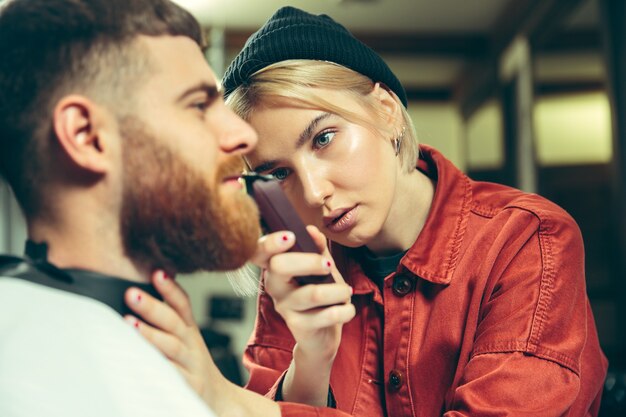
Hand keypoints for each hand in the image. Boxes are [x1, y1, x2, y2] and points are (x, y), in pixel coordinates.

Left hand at [124, 271, 217, 404]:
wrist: (218, 396)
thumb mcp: (185, 338)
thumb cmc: (192, 364)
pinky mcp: (188, 386)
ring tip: (129, 324)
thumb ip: (168, 317)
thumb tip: (143, 291)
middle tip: (131, 294)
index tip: (157, 272)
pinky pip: (170, 376)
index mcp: (189, 330)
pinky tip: (136, 361)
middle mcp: (191, 344)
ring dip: (151, 335)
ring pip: (172, 347)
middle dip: (153, 306)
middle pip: (174, 322)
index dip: (171, 288)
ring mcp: (190, 365)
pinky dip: (155, 368)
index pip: (182, 304)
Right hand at [253, 226, 355, 404]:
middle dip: (309, 261)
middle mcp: (274, 285)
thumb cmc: (319, 292)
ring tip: (347, 291)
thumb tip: (311, 230)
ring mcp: (284, 306)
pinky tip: (348, 309)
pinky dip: (345, 310)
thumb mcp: (320, 267)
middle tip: (329, 265)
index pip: (259, 251)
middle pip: (279, 266)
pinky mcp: (298, 326)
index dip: (270, 242)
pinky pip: (326, 315)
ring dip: (337, 290)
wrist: (321, 335)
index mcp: (275, 266)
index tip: (291, 236)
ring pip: (311, 293)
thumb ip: (317, 248)